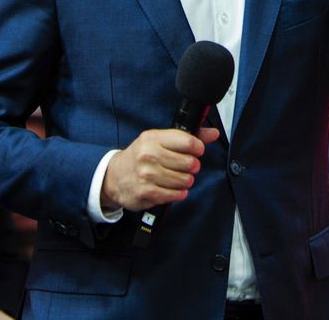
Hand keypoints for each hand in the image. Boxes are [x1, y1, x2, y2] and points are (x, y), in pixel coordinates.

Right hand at [101, 127, 220, 210]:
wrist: (114, 176)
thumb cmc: (140, 157)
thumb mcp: (159, 140)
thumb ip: (187, 137)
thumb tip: (213, 133)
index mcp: (153, 138)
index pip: (187, 141)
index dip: (198, 148)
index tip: (197, 151)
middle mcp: (148, 155)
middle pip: (189, 163)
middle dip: (192, 166)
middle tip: (187, 167)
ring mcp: (147, 175)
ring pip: (185, 180)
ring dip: (186, 181)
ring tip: (178, 178)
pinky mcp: (147, 193)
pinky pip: (175, 195)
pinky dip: (179, 193)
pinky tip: (173, 188)